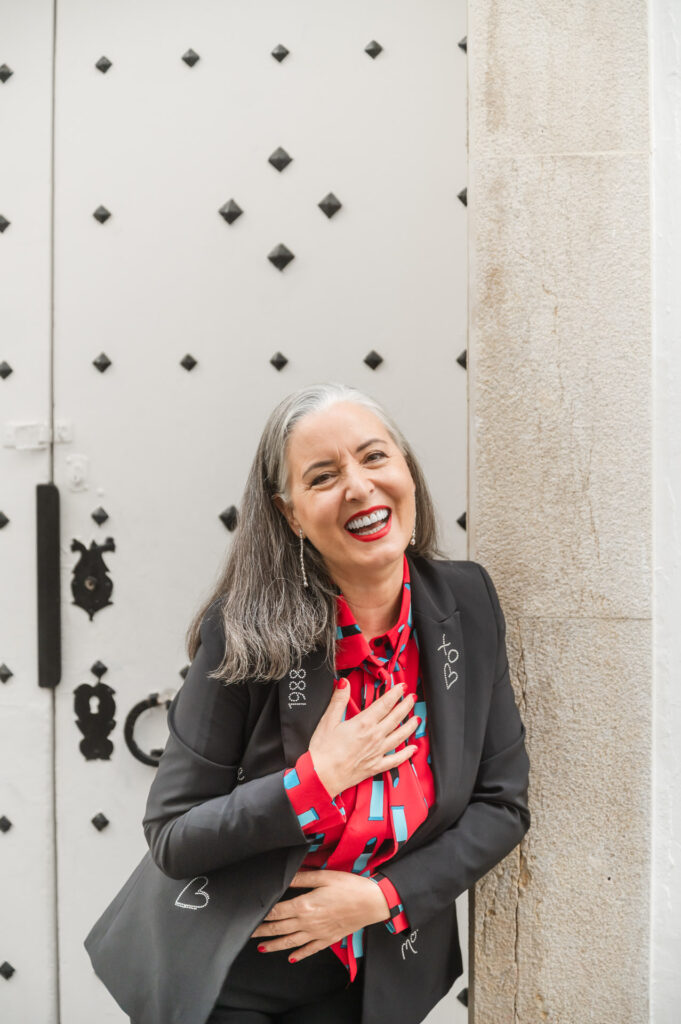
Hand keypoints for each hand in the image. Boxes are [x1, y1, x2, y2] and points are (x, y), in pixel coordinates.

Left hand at [250, 869, 390, 960]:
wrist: (372, 902)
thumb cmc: (349, 886)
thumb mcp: (324, 876)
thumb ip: (302, 878)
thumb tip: (285, 877)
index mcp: (305, 905)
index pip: (278, 911)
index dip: (263, 914)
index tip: (251, 915)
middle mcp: (308, 923)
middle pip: (280, 928)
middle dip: (263, 931)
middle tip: (249, 934)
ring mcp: (318, 933)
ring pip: (291, 942)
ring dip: (275, 946)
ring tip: (262, 948)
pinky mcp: (328, 939)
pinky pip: (310, 949)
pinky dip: (299, 955)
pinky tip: (291, 958)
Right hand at [309, 680, 419, 797]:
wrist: (321, 776)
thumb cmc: (323, 751)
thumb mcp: (328, 720)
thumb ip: (339, 700)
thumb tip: (344, 683)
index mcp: (363, 723)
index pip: (384, 704)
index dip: (395, 693)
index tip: (402, 687)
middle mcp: (374, 737)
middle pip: (395, 718)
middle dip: (406, 706)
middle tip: (412, 698)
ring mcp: (377, 752)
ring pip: (399, 736)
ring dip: (410, 726)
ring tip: (417, 719)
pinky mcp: (376, 766)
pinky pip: (396, 759)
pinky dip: (406, 754)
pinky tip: (412, 749)